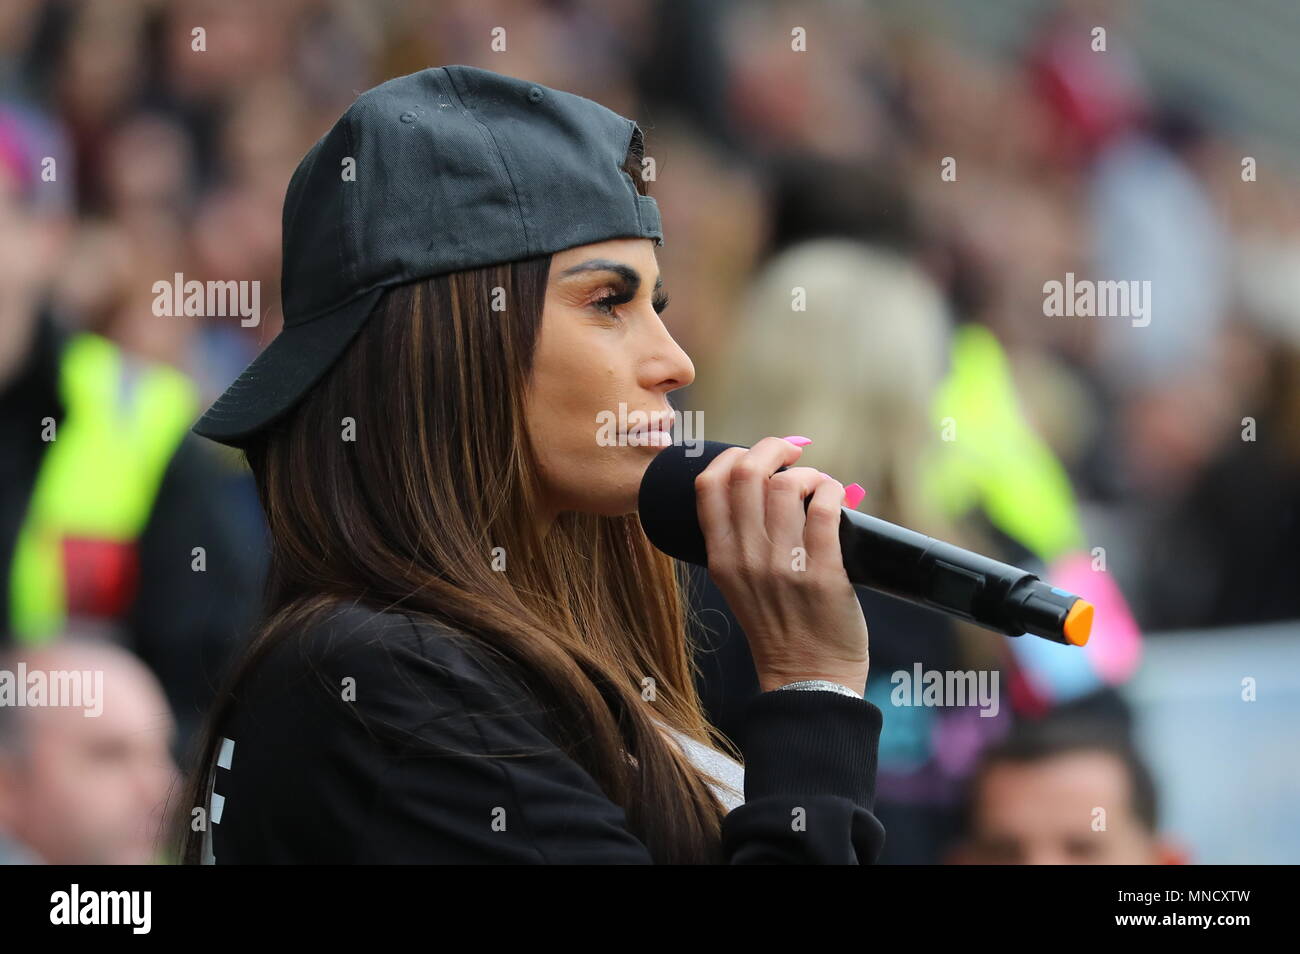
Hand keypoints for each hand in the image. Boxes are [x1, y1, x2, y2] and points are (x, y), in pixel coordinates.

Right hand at [693, 436, 868, 693]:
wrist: (807, 679)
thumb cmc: (778, 629)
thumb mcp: (738, 584)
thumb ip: (740, 540)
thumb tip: (767, 486)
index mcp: (721, 558)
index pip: (708, 485)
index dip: (731, 456)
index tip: (753, 454)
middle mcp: (746, 558)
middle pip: (746, 474)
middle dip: (773, 448)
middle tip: (793, 450)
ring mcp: (783, 565)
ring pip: (786, 485)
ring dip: (808, 473)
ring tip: (818, 484)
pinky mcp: (823, 573)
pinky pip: (825, 509)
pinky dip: (832, 490)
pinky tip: (837, 495)